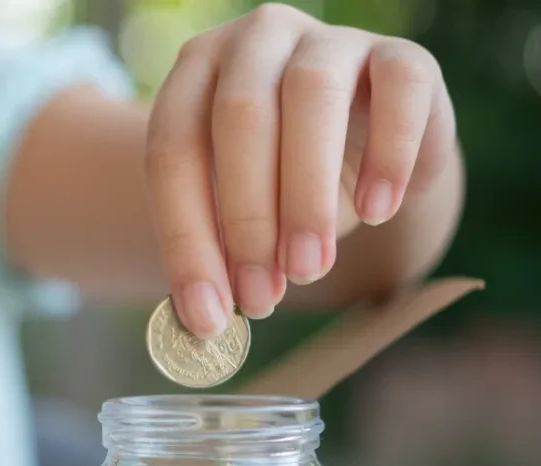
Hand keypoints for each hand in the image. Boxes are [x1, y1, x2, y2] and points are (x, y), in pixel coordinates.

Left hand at [146, 3, 456, 335]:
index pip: (171, 150)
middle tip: (261, 296)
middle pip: (238, 119)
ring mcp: (328, 40)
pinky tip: (377, 211)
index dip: (184, 237)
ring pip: (310, 97)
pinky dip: (389, 154)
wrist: (366, 137)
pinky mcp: (402, 54)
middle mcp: (254, 42)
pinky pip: (399, 89)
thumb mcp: (239, 206)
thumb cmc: (283, 178)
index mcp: (195, 73)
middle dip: (246, 219)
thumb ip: (220, 247)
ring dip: (307, 195)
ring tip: (308, 266)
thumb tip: (205, 318)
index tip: (204, 313)